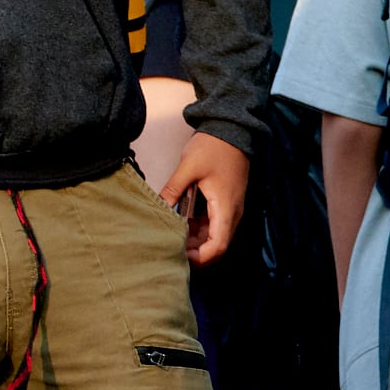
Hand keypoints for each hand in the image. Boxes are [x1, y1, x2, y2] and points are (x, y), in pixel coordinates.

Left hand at [161, 130, 250, 264]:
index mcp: (225, 208)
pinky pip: (214, 224)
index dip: (200, 258)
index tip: (179, 256)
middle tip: (170, 249)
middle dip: (195, 252)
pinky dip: (198, 229)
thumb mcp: (188, 168)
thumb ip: (172, 191)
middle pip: (217, 246)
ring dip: (196, 241)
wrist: (231, 131)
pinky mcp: (225, 203)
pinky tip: (181, 224)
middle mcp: (232, 213)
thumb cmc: (213, 148)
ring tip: (172, 237)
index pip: (218, 246)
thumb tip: (157, 211)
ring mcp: (230, 209)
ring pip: (214, 236)